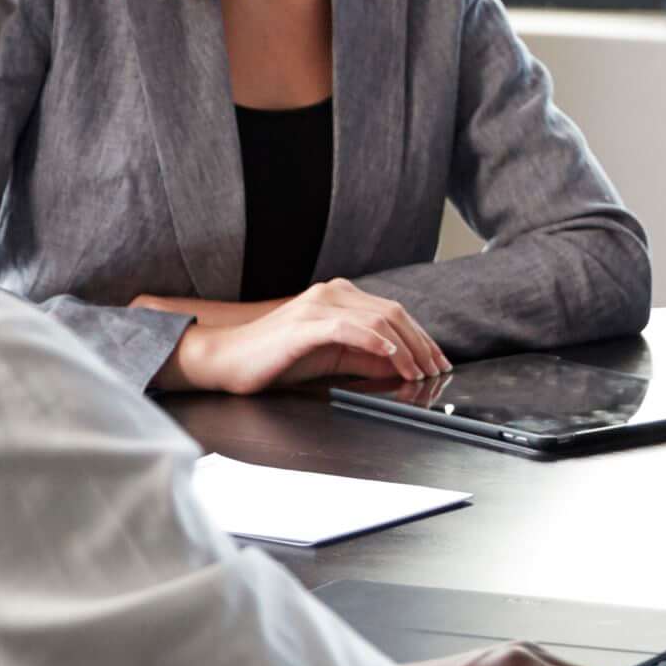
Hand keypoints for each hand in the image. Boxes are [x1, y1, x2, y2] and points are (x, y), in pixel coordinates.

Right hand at [149, 280, 446, 392]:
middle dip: (421, 345)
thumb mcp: (332, 359)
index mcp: (340, 298)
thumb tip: (403, 366)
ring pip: (378, 321)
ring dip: (405, 349)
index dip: (422, 338)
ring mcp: (319, 305)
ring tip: (419, 371)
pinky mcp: (306, 324)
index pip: (394, 314)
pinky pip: (349, 328)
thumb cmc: (276, 360)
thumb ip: (366, 358)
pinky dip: (375, 342)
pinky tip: (392, 356)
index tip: (439, 362)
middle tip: (437, 371)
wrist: (227, 360)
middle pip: (393, 315)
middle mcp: (333, 294)